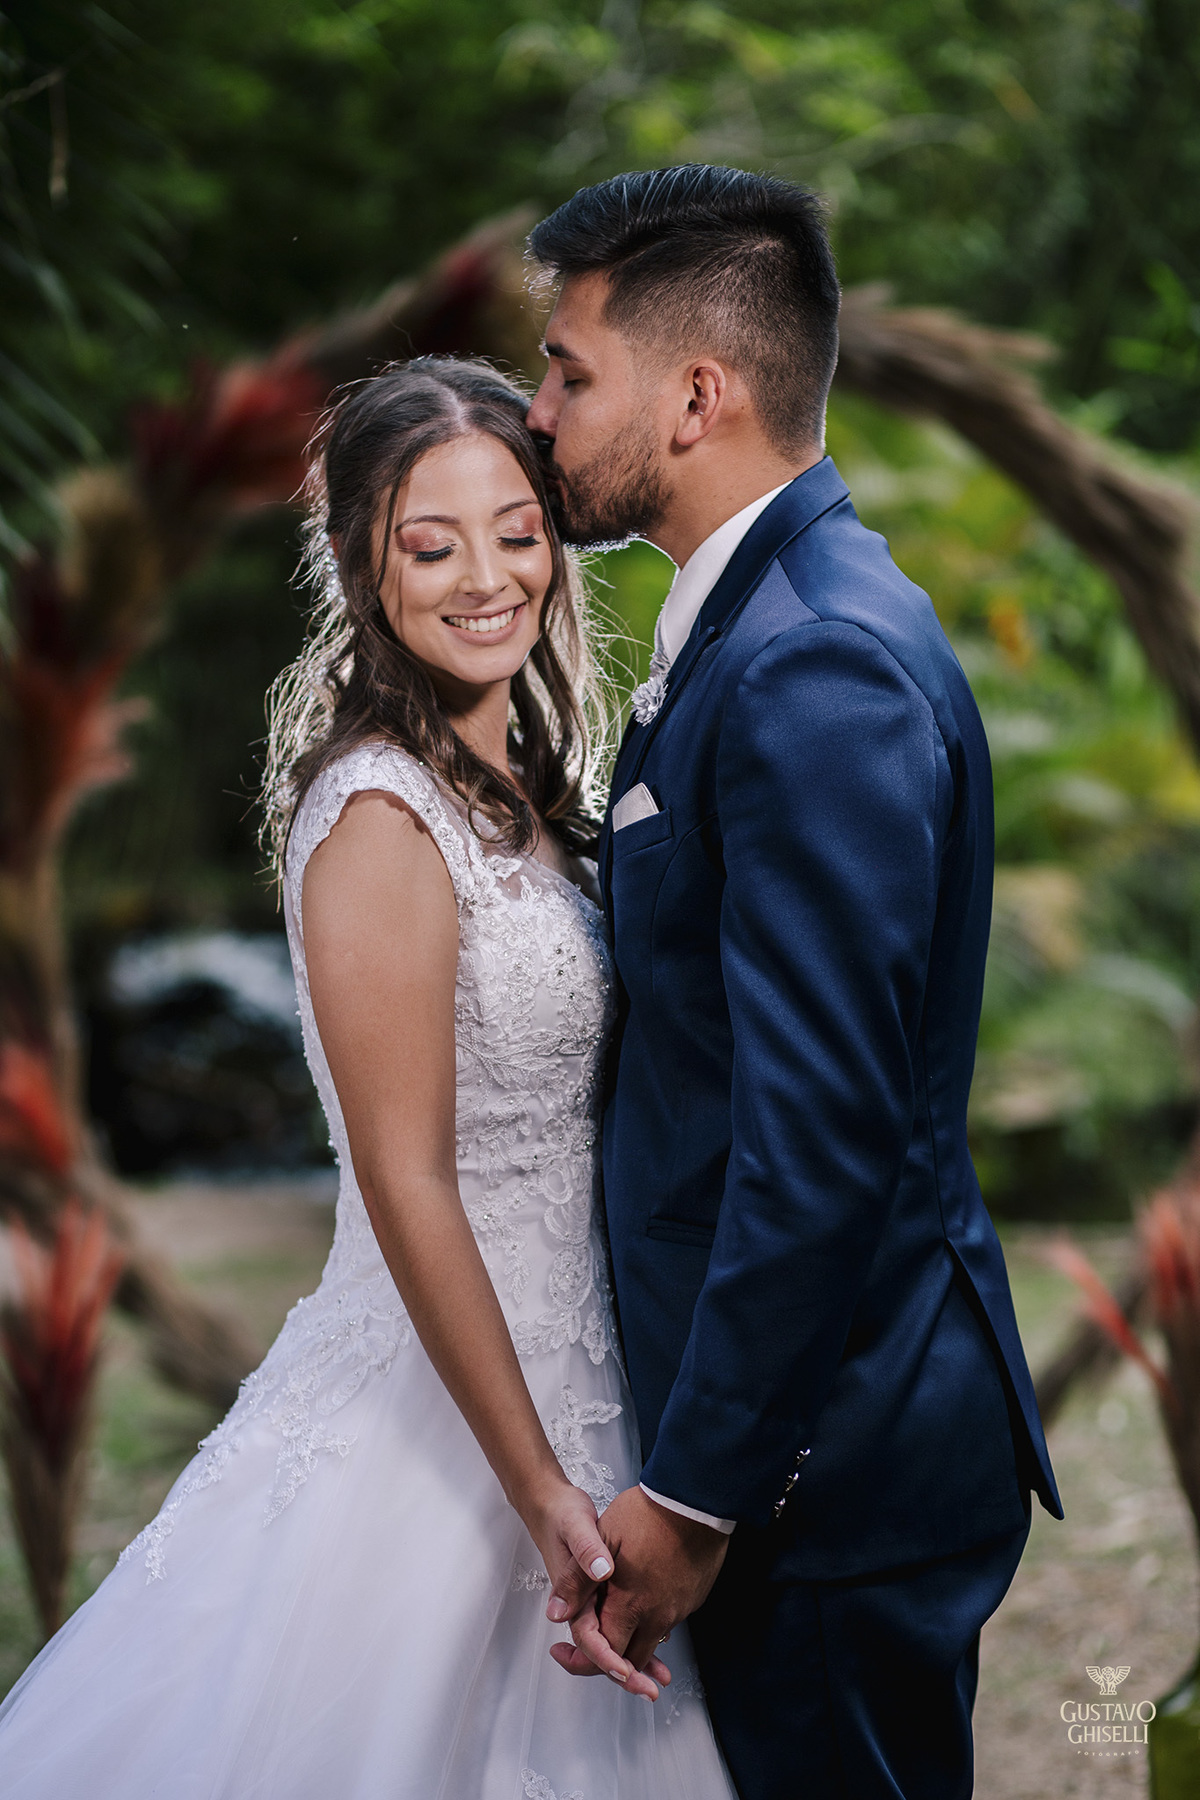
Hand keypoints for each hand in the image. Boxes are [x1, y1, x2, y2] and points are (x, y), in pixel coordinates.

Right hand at [522, 1478, 662, 1695]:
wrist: (553, 1505)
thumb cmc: (562, 1515)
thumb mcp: (575, 1526)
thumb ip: (586, 1549)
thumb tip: (599, 1571)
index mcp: (572, 1596)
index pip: (588, 1638)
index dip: (607, 1658)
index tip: (627, 1672)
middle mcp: (580, 1605)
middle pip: (601, 1650)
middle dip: (625, 1673)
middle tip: (651, 1689)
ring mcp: (591, 1602)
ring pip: (613, 1640)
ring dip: (635, 1661)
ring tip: (660, 1678)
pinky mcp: (602, 1594)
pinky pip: (620, 1624)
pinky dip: (638, 1638)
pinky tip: (660, 1641)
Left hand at [548, 1486, 728, 1697]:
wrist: (696, 1499)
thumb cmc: (650, 1514)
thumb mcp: (602, 1539)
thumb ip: (577, 1580)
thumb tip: (557, 1613)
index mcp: (631, 1604)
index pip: (605, 1652)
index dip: (582, 1661)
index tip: (564, 1654)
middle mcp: (658, 1615)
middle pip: (630, 1658)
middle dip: (608, 1663)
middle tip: (587, 1651)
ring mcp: (679, 1608)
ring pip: (652, 1641)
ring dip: (632, 1642)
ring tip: (612, 1628)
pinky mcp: (692, 1598)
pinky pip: (669, 1621)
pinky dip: (652, 1622)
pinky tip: (641, 1601)